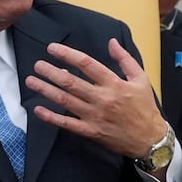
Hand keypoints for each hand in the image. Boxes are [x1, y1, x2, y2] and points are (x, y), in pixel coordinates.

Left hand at [26, 38, 165, 157]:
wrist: (150, 139)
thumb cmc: (145, 108)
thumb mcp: (141, 79)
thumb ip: (125, 60)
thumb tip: (111, 43)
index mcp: (114, 83)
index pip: (87, 64)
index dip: (67, 54)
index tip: (53, 49)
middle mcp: (102, 98)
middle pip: (70, 82)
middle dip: (50, 72)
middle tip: (37, 65)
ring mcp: (94, 116)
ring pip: (65, 100)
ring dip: (46, 89)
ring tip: (31, 81)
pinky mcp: (91, 131)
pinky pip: (67, 123)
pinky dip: (51, 117)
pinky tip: (38, 109)